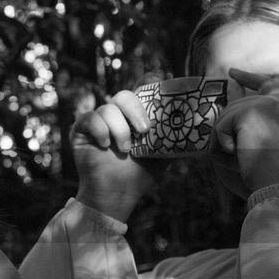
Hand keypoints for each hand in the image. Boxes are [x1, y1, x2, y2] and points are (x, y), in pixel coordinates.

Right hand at [70, 90, 161, 221]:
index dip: (149, 84)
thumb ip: (174, 137)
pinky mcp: (80, 129)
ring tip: (124, 150)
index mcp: (135, 117)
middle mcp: (116, 115)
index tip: (161, 86)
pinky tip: (104, 145)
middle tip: (143, 131)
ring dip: (119, 130)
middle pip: (124, 95)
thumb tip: (199, 128)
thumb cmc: (138, 176)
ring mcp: (98, 121)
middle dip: (135, 111)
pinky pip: (89, 118)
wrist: (116, 194)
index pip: (141, 90)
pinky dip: (100, 130)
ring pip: (108, 109)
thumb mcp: (162, 154)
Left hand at [213, 68, 278, 193]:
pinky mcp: (249, 111)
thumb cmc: (267, 171)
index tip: (232, 72)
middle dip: (226, 130)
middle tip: (238, 154)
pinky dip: (223, 143)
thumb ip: (246, 123)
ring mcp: (264, 104)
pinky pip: (221, 126)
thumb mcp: (259, 142)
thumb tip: (221, 110)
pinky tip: (240, 152)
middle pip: (234, 107)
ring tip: (244, 155)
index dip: (248, 78)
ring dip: (225, 141)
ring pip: (225, 118)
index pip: (265, 85)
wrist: (277, 180)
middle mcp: (277, 102)